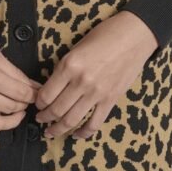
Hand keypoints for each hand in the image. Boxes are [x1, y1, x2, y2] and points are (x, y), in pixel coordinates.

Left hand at [34, 12, 158, 139]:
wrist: (135, 36)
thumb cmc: (106, 35)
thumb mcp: (77, 47)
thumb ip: (64, 68)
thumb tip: (51, 86)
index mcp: (69, 65)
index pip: (46, 94)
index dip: (38, 103)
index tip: (37, 105)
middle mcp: (81, 81)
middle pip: (56, 110)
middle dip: (44, 118)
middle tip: (40, 119)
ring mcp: (97, 93)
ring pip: (72, 120)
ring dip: (58, 129)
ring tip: (51, 131)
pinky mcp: (111, 100)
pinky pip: (94, 123)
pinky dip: (83, 133)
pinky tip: (76, 134)